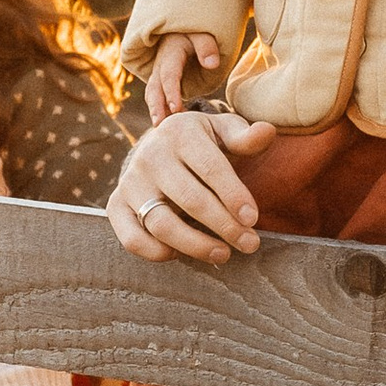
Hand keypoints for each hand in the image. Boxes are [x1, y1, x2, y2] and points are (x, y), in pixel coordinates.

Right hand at [110, 106, 276, 263]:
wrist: (158, 145)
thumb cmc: (201, 143)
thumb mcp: (223, 131)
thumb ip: (245, 137)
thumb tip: (267, 131)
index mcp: (179, 133)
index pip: (210, 168)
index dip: (233, 195)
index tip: (253, 219)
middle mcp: (150, 156)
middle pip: (190, 199)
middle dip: (224, 226)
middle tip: (250, 244)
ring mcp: (130, 182)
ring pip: (161, 223)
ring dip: (196, 245)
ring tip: (223, 254)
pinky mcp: (117, 205)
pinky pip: (132, 238)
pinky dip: (156, 253)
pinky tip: (182, 254)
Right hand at [144, 30, 225, 122]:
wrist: (183, 31)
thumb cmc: (196, 33)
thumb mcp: (202, 34)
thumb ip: (207, 47)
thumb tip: (212, 64)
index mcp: (169, 54)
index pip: (168, 75)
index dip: (171, 92)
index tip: (176, 108)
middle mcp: (160, 66)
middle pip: (154, 88)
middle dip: (156, 107)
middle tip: (160, 125)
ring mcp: (159, 76)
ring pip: (153, 95)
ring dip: (156, 112)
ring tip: (161, 129)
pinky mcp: (163, 84)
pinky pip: (159, 99)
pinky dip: (162, 112)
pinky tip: (170, 125)